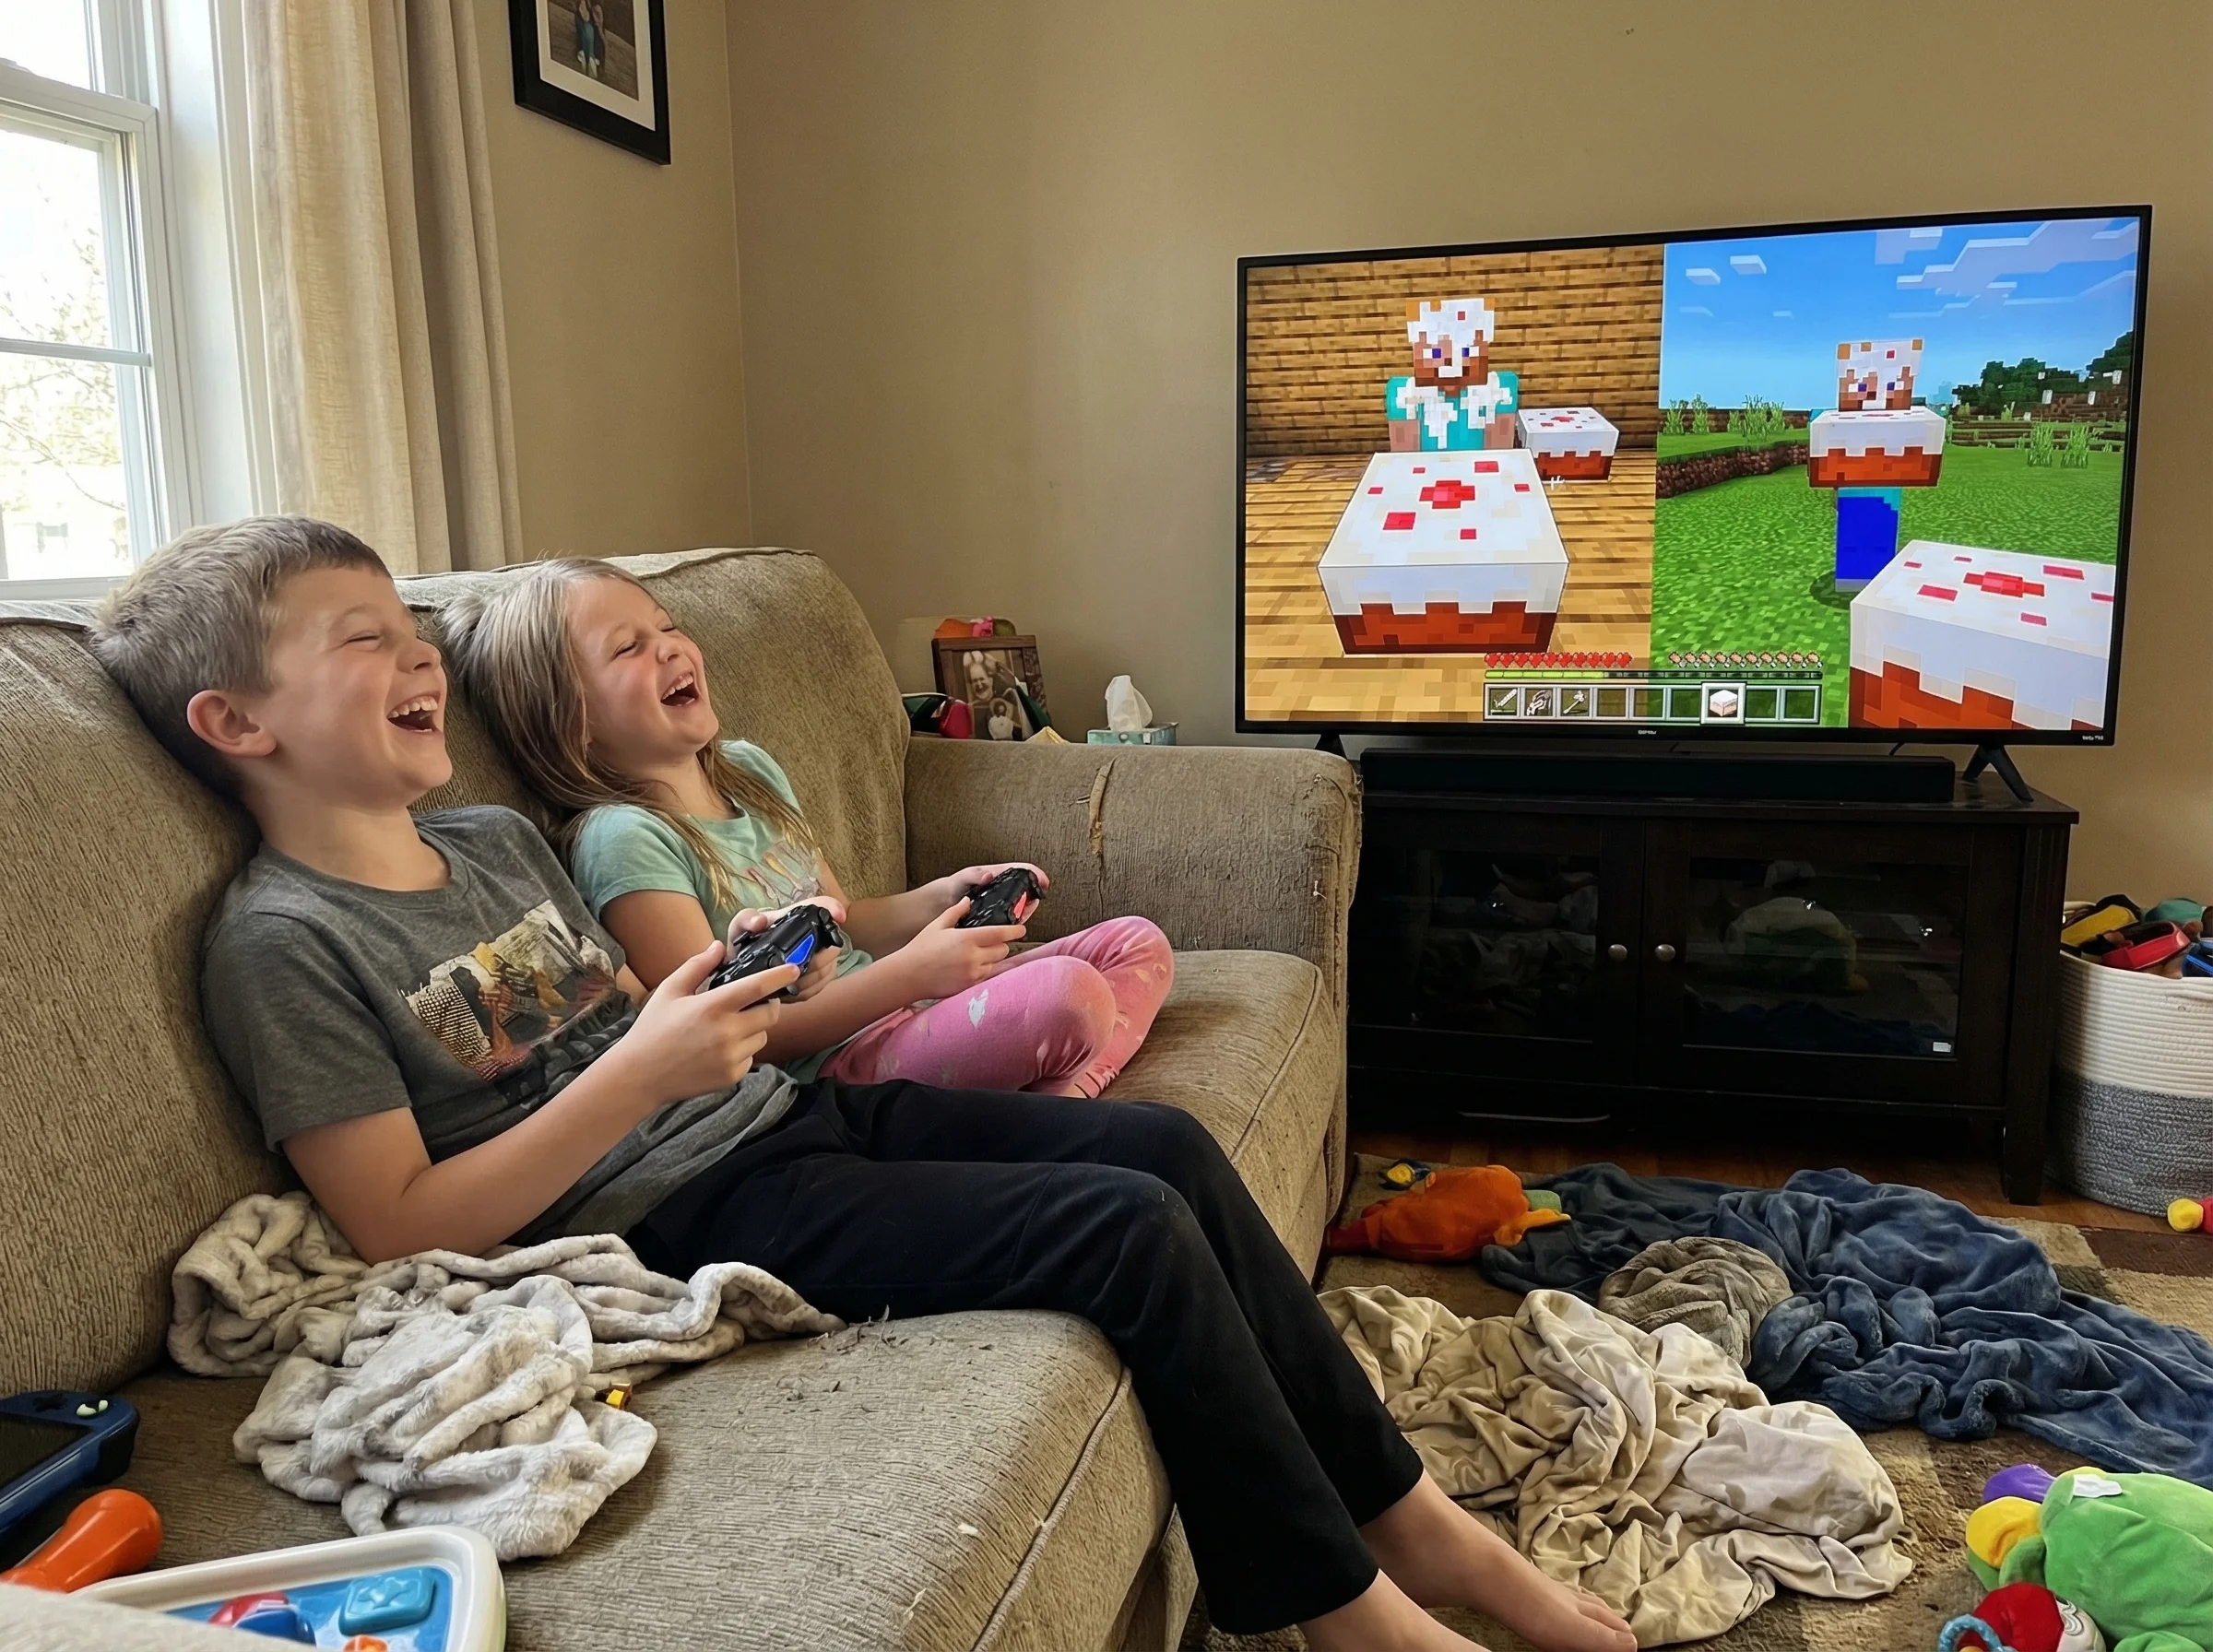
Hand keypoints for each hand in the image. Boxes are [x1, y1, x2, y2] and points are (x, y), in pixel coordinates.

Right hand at [613, 940, 795, 1102]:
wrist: (640, 1076)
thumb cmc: (653, 1029)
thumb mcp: (669, 991)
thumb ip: (697, 966)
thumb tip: (719, 947)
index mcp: (712, 1006)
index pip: (757, 987)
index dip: (780, 976)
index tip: (794, 969)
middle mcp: (727, 1032)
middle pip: (770, 1014)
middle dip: (767, 1005)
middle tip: (750, 1004)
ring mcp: (731, 1057)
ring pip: (762, 1036)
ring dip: (753, 1029)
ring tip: (725, 1029)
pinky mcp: (732, 1075)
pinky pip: (751, 1056)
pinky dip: (742, 1051)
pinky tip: (717, 1050)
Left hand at [727, 900, 844, 1000]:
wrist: (743, 969)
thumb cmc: (745, 944)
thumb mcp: (740, 928)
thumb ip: (745, 920)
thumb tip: (759, 922)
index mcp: (794, 918)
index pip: (821, 906)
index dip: (834, 908)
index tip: (840, 916)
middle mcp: (811, 936)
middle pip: (832, 944)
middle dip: (819, 958)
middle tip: (799, 968)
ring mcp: (817, 957)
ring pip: (829, 967)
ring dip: (813, 977)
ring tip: (791, 982)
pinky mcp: (815, 978)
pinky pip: (821, 984)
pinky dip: (808, 989)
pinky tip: (792, 990)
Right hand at [890, 900, 1023, 998]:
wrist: (908, 976)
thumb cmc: (920, 948)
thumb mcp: (937, 925)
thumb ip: (956, 911)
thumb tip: (968, 900)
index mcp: (967, 938)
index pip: (1000, 933)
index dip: (1014, 930)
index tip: (1021, 928)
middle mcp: (973, 957)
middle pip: (1003, 950)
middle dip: (1002, 944)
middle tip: (994, 941)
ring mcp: (973, 974)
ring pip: (996, 964)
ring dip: (994, 958)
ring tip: (981, 954)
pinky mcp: (969, 987)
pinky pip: (987, 977)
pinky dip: (985, 970)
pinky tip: (974, 966)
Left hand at [933, 862, 1048, 913]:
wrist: (943, 902)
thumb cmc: (955, 885)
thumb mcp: (964, 877)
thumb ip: (975, 875)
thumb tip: (989, 874)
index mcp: (1000, 874)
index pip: (1024, 870)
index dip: (1037, 874)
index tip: (1044, 882)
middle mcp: (1004, 887)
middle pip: (1027, 890)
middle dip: (1033, 898)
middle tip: (1030, 906)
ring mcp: (1002, 901)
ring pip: (1022, 905)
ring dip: (1026, 911)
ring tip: (1021, 917)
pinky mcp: (998, 914)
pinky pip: (1013, 917)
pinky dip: (1017, 921)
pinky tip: (1013, 926)